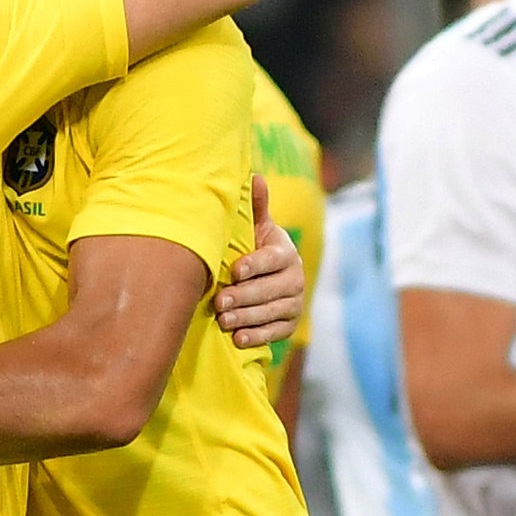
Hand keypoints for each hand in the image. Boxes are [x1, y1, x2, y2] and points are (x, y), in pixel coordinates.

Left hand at [214, 172, 303, 351]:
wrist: (268, 280)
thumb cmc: (254, 249)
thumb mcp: (256, 228)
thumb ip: (255, 207)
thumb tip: (255, 176)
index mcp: (286, 253)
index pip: (273, 259)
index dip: (255, 265)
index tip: (234, 271)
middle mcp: (295, 279)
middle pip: (270, 289)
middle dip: (244, 296)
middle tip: (219, 302)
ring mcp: (294, 304)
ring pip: (271, 313)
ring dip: (246, 318)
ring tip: (223, 320)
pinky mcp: (289, 325)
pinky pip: (275, 333)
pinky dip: (257, 336)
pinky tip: (238, 339)